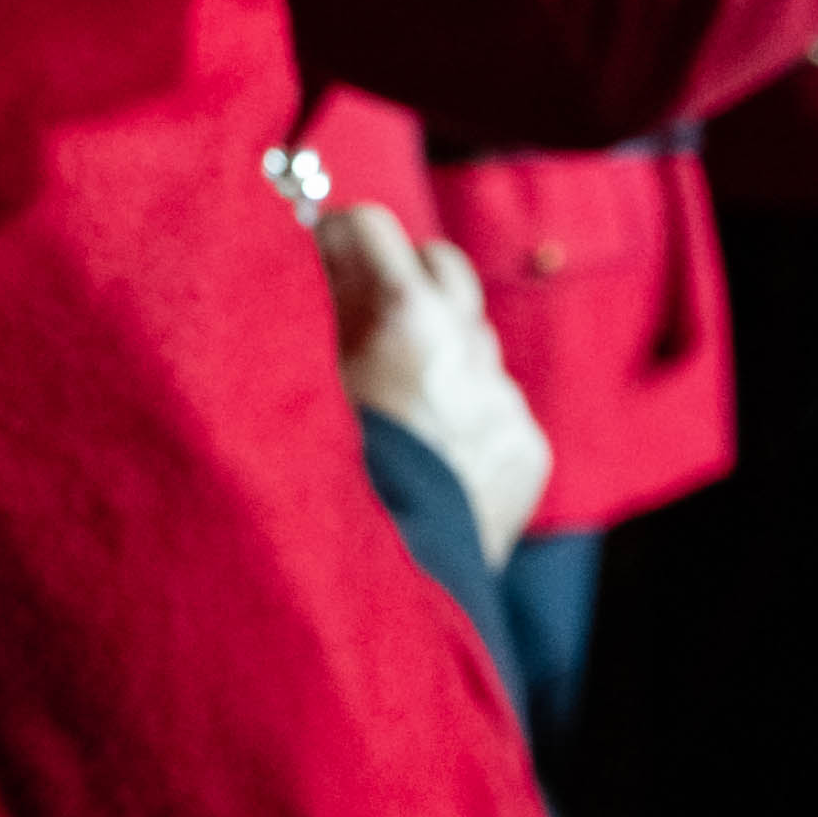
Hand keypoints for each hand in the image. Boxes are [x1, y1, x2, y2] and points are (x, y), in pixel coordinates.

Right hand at [322, 197, 549, 558]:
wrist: (382, 588)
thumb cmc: (316, 478)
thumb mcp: (292, 381)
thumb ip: (302, 310)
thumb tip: (297, 257)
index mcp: (402, 316)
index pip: (371, 227)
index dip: (335, 238)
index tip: (316, 256)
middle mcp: (465, 344)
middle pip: (439, 264)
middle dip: (400, 277)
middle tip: (361, 308)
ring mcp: (502, 397)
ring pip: (472, 338)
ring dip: (437, 348)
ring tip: (392, 395)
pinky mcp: (526, 449)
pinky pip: (497, 406)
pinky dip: (465, 415)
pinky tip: (429, 454)